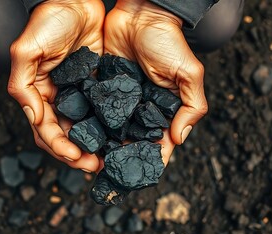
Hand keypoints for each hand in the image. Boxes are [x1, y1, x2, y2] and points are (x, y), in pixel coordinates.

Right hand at [8, 0, 104, 171]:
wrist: (75, 0)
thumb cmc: (48, 21)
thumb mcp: (27, 51)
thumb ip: (23, 85)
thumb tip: (33, 117)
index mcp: (38, 94)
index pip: (45, 129)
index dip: (59, 146)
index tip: (77, 157)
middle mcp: (57, 98)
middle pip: (64, 135)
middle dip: (76, 154)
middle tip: (95, 166)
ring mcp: (77, 93)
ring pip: (83, 128)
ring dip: (93, 146)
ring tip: (107, 158)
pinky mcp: (95, 86)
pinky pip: (100, 112)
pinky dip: (106, 127)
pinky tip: (117, 136)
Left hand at [104, 0, 207, 164]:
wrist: (140, 14)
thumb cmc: (168, 41)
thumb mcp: (189, 73)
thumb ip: (191, 106)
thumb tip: (178, 139)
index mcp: (162, 110)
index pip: (157, 143)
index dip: (150, 161)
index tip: (137, 179)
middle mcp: (139, 109)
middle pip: (131, 142)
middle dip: (120, 160)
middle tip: (107, 176)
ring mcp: (119, 100)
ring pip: (110, 131)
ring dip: (102, 148)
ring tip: (90, 162)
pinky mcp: (102, 88)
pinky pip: (94, 111)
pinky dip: (88, 126)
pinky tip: (79, 138)